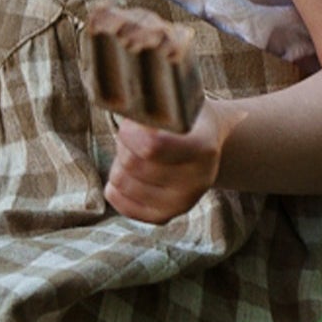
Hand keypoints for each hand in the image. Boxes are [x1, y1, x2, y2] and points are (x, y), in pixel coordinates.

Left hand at [105, 101, 229, 223]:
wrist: (207, 142)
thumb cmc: (185, 118)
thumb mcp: (179, 104)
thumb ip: (154, 107)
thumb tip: (123, 111)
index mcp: (203, 148)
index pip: (152, 147)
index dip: (130, 132)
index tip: (130, 121)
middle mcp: (197, 180)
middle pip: (132, 163)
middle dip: (124, 143)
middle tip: (135, 134)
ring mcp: (182, 203)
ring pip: (121, 181)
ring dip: (119, 162)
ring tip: (136, 152)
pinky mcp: (164, 216)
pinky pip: (119, 201)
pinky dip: (114, 184)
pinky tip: (128, 172)